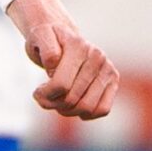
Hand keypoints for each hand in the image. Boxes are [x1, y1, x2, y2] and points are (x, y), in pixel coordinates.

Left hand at [9, 0, 117, 119]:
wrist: (62, 35)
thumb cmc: (47, 39)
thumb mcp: (38, 37)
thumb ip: (46, 50)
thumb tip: (55, 66)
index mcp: (78, 46)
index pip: (61, 85)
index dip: (44, 95)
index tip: (38, 91)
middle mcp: (97, 57)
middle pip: (72, 99)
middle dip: (53, 103)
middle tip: (44, 98)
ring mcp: (108, 69)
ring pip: (87, 108)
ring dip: (66, 111)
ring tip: (57, 101)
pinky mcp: (113, 80)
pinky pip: (103, 109)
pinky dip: (86, 114)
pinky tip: (73, 107)